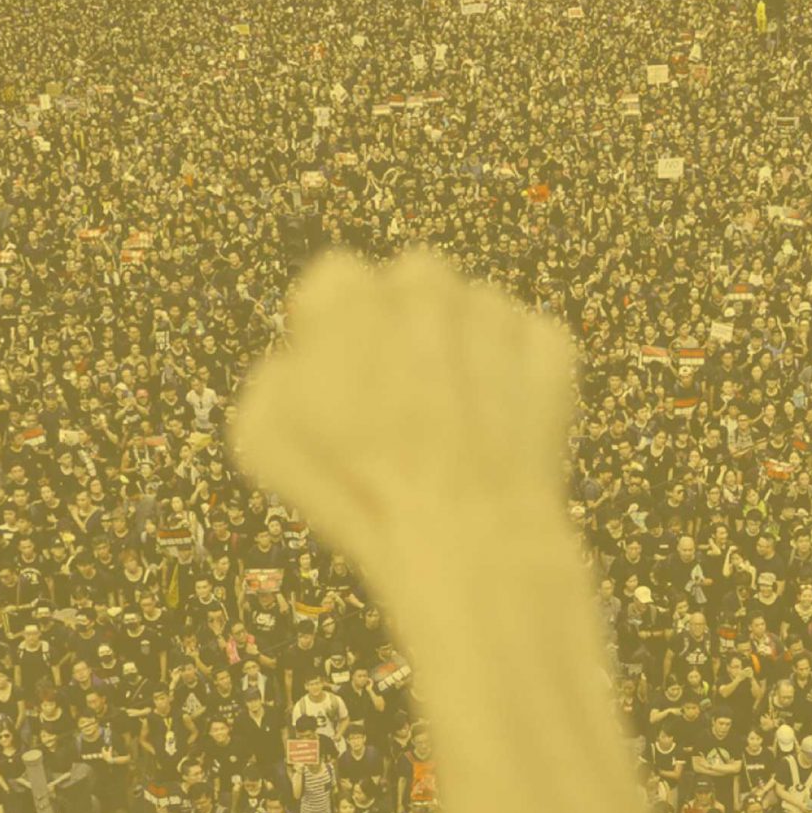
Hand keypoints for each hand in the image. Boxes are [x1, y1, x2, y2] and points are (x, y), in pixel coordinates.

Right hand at [231, 249, 578, 586]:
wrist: (464, 532)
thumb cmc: (356, 489)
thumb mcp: (263, 435)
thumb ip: (274, 376)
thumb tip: (296, 360)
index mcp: (349, 297)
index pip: (335, 280)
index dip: (334, 328)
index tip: (339, 368)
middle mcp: (425, 286)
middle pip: (411, 283)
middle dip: (404, 326)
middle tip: (401, 395)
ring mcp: (494, 313)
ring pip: (473, 310)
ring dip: (462, 347)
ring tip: (454, 418)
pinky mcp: (549, 347)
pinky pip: (527, 342)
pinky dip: (516, 373)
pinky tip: (498, 423)